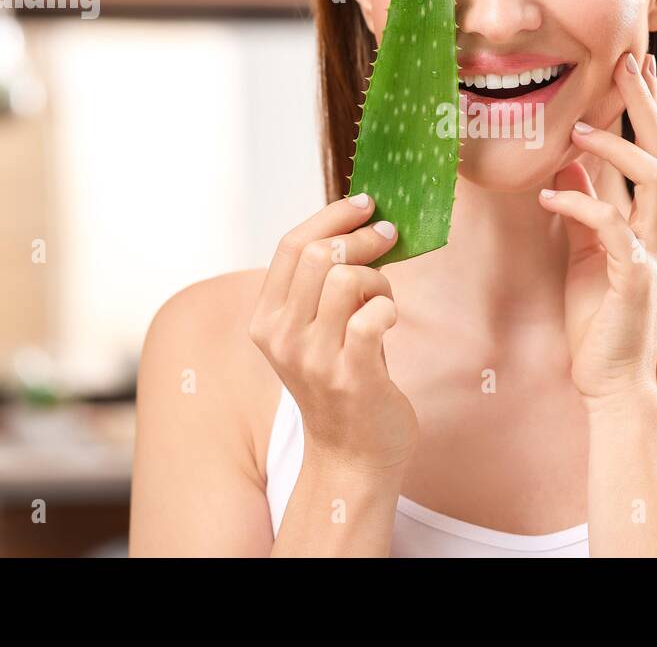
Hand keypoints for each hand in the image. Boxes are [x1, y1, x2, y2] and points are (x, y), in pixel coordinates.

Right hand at [248, 194, 418, 472]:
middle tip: (389, 240)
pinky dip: (389, 308)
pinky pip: (373, 317)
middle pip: (321, 254)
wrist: (352, 455)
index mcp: (266, 320)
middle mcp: (282, 337)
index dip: (332, 215)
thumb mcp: (315, 330)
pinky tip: (390, 322)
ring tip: (384, 299)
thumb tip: (360, 223)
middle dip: (363, 238)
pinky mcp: (351, 376)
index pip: (292, 244)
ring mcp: (315, 358)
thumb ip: (322, 285)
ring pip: (347, 278)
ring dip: (378, 278)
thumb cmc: (342, 381)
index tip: (366, 202)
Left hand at [538, 51, 656, 403]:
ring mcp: (653, 253)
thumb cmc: (599, 314)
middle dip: (645, 104)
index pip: (653, 149)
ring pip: (654, 180)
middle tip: (627, 61)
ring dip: (617, 149)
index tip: (634, 62)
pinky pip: (614, 229)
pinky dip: (581, 205)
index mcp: (650, 220)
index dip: (646, 105)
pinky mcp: (636, 280)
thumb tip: (566, 160)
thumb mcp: (585, 247)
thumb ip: (585, 203)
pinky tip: (548, 197)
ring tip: (580, 129)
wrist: (611, 377)